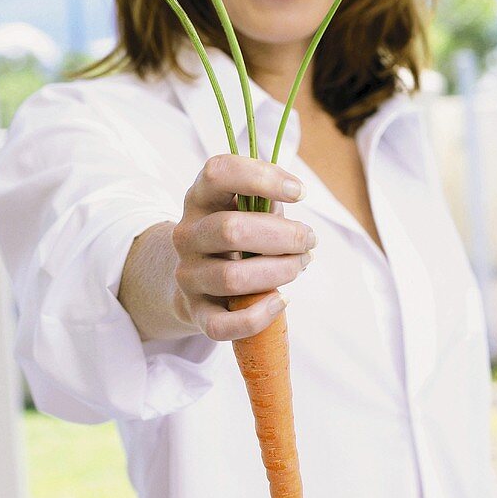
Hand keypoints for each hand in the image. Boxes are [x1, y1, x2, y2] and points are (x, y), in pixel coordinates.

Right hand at [170, 154, 315, 341]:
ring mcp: (188, 275)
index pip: (219, 173)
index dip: (262, 177)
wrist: (196, 280)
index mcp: (200, 198)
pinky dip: (258, 316)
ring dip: (280, 271)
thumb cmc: (233, 237)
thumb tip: (294, 214)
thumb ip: (267, 206)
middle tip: (309, 240)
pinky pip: (222, 324)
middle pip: (231, 230)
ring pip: (232, 277)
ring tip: (301, 265)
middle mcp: (186, 234)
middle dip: (283, 236)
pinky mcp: (195, 311)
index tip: (300, 192)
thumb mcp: (244, 210)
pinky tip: (281, 300)